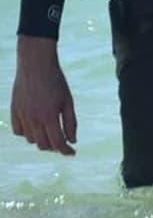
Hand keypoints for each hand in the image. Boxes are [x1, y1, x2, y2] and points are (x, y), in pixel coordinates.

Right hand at [11, 35, 76, 155]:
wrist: (35, 65)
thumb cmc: (56, 82)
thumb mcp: (68, 101)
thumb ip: (70, 122)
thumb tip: (73, 140)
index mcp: (49, 117)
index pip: (58, 143)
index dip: (66, 151)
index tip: (72, 153)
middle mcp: (33, 119)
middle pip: (43, 145)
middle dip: (55, 146)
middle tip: (63, 142)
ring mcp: (22, 116)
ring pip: (31, 139)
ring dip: (42, 140)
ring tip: (51, 133)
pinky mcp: (14, 112)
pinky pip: (19, 131)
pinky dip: (28, 133)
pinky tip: (36, 127)